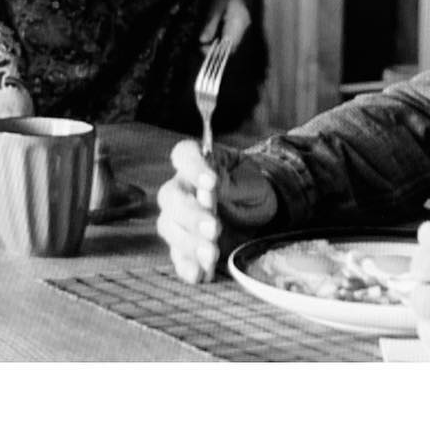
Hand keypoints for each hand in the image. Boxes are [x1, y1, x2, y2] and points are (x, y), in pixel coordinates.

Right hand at [156, 139, 277, 283]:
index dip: (192, 167)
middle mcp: (182, 188)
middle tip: (214, 228)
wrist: (260, 212)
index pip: (184, 154)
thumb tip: (214, 184)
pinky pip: (177, 256)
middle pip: (171, 197)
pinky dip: (187, 266)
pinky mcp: (185, 245)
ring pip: (169, 227)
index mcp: (199, 163)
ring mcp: (179, 218)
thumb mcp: (251, 179)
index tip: (211, 182)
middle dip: (191, 214)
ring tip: (212, 253)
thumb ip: (232, 181)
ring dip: (189, 242)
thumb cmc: (252, 187)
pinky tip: (199, 274)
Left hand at [199, 0, 249, 48]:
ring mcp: (240, 26)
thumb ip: (209, 23)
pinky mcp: (236, 26)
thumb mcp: (214, 5)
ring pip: (228, 43)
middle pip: (230, 47)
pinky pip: (227, 37)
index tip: (202, 48)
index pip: (231, 46)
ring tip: (204, 37)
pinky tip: (209, 32)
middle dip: (215, 48)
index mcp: (240, 21)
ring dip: (215, 43)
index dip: (216, 51)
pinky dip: (217, 38)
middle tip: (200, 43)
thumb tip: (203, 40)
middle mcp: (243, 26)